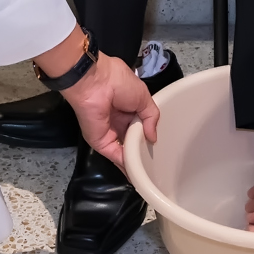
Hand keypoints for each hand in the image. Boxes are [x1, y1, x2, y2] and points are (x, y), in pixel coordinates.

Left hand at [36, 28, 157, 168]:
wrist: (95, 82)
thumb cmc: (119, 83)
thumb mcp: (144, 97)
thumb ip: (152, 117)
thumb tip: (153, 137)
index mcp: (128, 110)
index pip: (139, 128)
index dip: (148, 136)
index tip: (158, 146)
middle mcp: (118, 123)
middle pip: (132, 142)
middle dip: (143, 151)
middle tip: (157, 161)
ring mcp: (109, 134)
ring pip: (126, 152)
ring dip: (137, 161)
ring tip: (151, 170)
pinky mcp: (101, 143)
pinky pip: (117, 156)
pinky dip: (127, 164)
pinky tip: (138, 171)